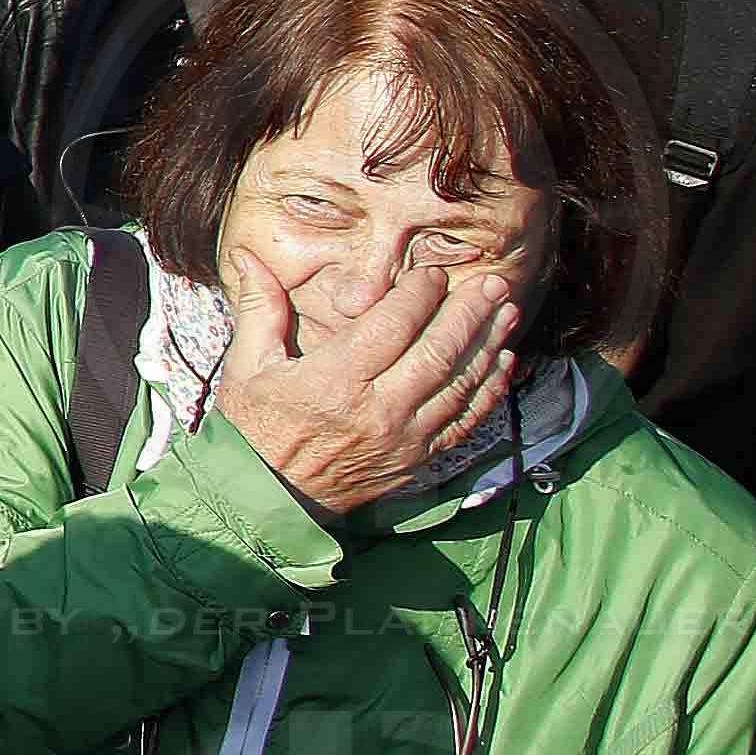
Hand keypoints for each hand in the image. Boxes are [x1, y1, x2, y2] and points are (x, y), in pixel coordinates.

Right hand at [213, 244, 520, 519]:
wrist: (269, 499)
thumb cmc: (255, 427)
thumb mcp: (247, 366)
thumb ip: (259, 307)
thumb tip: (248, 255)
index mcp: (333, 381)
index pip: (391, 326)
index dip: (419, 294)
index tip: (432, 273)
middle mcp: (376, 409)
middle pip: (437, 352)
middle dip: (469, 313)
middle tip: (492, 282)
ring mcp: (403, 436)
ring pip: (460, 384)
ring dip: (488, 345)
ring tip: (508, 311)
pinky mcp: (418, 457)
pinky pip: (465, 419)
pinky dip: (489, 390)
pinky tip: (503, 362)